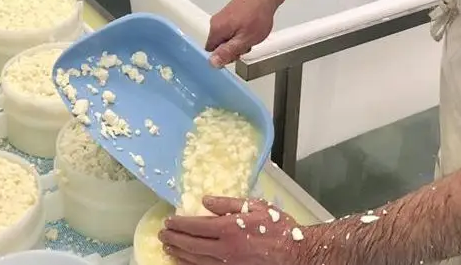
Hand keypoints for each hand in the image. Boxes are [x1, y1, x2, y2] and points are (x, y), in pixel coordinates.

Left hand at [160, 197, 307, 264]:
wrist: (297, 254)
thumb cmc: (279, 228)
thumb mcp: (256, 207)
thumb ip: (228, 203)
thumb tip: (205, 201)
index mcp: (229, 229)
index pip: (195, 226)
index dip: (179, 224)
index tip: (169, 221)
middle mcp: (225, 250)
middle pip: (191, 245)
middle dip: (174, 239)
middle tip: (163, 235)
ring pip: (196, 261)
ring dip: (180, 254)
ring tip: (169, 249)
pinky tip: (186, 263)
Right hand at [206, 0, 278, 66]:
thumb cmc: (257, 16)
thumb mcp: (244, 40)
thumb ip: (227, 52)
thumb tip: (212, 62)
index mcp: (216, 29)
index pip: (211, 51)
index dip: (224, 55)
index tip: (236, 52)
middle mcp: (215, 22)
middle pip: (218, 44)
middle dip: (232, 47)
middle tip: (246, 43)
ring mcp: (222, 16)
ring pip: (226, 36)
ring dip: (237, 39)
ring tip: (250, 34)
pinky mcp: (229, 12)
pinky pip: (230, 28)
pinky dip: (239, 30)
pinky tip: (250, 28)